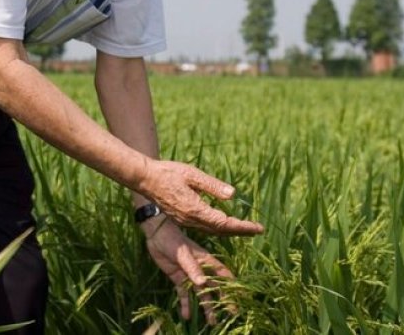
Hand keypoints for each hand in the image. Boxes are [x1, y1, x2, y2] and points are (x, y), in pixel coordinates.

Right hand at [138, 160, 263, 234]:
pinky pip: (205, 228)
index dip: (243, 227)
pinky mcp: (182, 219)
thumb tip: (233, 195)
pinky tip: (225, 225)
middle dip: (240, 231)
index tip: (258, 228)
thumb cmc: (168, 172)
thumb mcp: (192, 174)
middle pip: (221, 231)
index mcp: (195, 209)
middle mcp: (191, 220)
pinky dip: (219, 228)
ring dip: (231, 231)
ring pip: (213, 231)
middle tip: (258, 231)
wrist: (145, 178)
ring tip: (246, 229)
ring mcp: (186, 221)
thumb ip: (213, 186)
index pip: (225, 223)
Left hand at [142, 217, 235, 324]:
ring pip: (200, 294)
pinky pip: (183, 294)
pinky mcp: (178, 278)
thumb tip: (203, 283)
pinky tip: (186, 316)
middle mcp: (201, 270)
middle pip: (214, 288)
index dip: (233, 286)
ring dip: (206, 307)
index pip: (223, 275)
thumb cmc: (173, 240)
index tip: (241, 298)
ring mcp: (190, 275)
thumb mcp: (183, 254)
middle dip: (223, 301)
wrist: (156, 234)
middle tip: (231, 315)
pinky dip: (185, 304)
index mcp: (206, 261)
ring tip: (212, 322)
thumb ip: (192, 268)